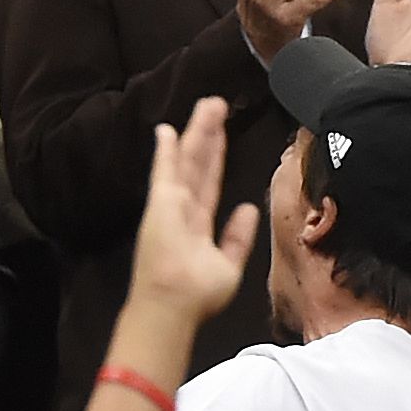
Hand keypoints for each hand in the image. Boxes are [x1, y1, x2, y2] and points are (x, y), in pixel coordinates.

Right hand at [123, 97, 257, 324]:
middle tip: (216, 104)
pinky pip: (166, 171)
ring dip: (198, 132)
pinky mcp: (162, 202)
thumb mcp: (229, 265)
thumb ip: (238, 237)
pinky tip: (168, 129)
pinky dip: (167, 150)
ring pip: (189, 161)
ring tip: (208, 104)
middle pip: (200, 164)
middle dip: (209, 135)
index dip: (216, 156)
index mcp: (199, 223)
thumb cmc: (199, 294)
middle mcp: (184, 207)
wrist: (174, 306)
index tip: (221, 133)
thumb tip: (249, 208)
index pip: (210, 182)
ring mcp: (171, 202)